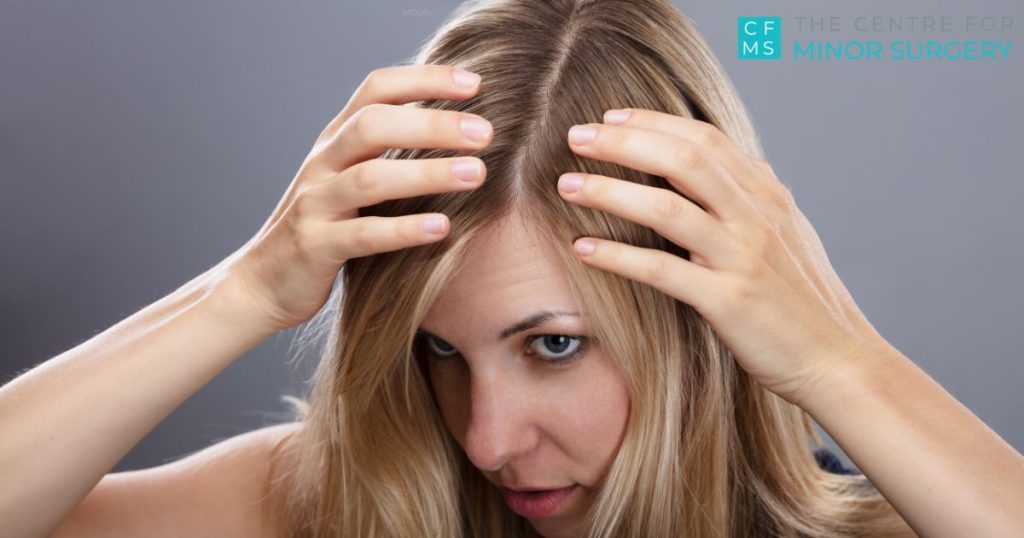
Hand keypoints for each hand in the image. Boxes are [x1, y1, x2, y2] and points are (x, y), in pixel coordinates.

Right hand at [215, 64, 491, 333]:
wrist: (261, 282)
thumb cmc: (323, 227)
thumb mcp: (349, 179)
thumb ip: (387, 152)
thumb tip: (456, 129)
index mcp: (335, 141)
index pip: (376, 90)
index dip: (424, 80)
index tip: (475, 83)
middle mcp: (323, 164)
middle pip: (374, 124)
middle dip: (432, 123)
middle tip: (485, 132)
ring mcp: (316, 204)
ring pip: (370, 178)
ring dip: (427, 173)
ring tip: (477, 173)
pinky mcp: (316, 247)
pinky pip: (362, 235)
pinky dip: (404, 229)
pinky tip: (442, 227)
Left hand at [557, 108, 884, 406]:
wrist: (839, 361)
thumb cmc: (805, 302)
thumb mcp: (788, 234)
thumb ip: (754, 197)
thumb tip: (728, 162)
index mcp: (767, 196)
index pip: (705, 139)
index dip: (653, 122)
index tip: (610, 117)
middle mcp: (755, 217)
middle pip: (682, 158)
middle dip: (624, 142)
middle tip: (576, 136)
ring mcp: (742, 258)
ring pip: (666, 208)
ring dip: (609, 191)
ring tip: (567, 184)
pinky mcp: (728, 302)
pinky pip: (661, 271)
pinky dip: (617, 256)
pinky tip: (582, 248)